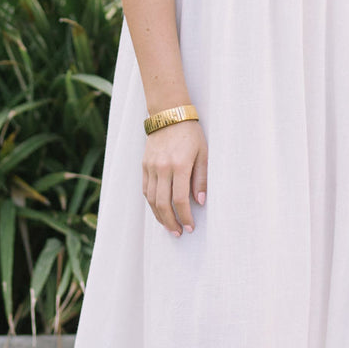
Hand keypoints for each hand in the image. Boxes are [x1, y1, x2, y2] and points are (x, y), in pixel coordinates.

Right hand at [143, 119, 207, 235]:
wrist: (169, 114)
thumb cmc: (190, 134)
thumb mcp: (203, 153)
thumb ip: (201, 178)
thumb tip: (200, 201)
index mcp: (179, 165)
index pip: (180, 199)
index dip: (185, 216)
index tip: (190, 227)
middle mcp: (162, 168)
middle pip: (163, 203)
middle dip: (171, 222)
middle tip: (178, 233)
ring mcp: (151, 167)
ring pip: (151, 199)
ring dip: (159, 216)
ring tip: (169, 226)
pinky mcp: (144, 165)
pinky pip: (146, 189)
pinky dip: (151, 203)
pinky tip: (159, 211)